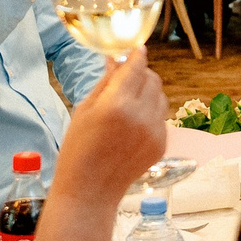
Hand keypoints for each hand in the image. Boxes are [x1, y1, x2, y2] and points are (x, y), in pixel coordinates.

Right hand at [52, 47, 167, 203]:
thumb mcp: (84, 110)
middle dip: (141, 74)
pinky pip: (161, 117)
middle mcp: (141, 116)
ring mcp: (155, 131)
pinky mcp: (162, 144)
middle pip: (153, 79)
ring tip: (128, 105)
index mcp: (117, 104)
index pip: (136, 67)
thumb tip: (115, 59)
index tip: (135, 49)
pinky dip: (151, 114)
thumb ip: (105, 83)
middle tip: (126, 79)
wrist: (90, 191)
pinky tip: (132, 126)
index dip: (136, 55)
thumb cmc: (78, 150)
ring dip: (148, 93)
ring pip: (161, 97)